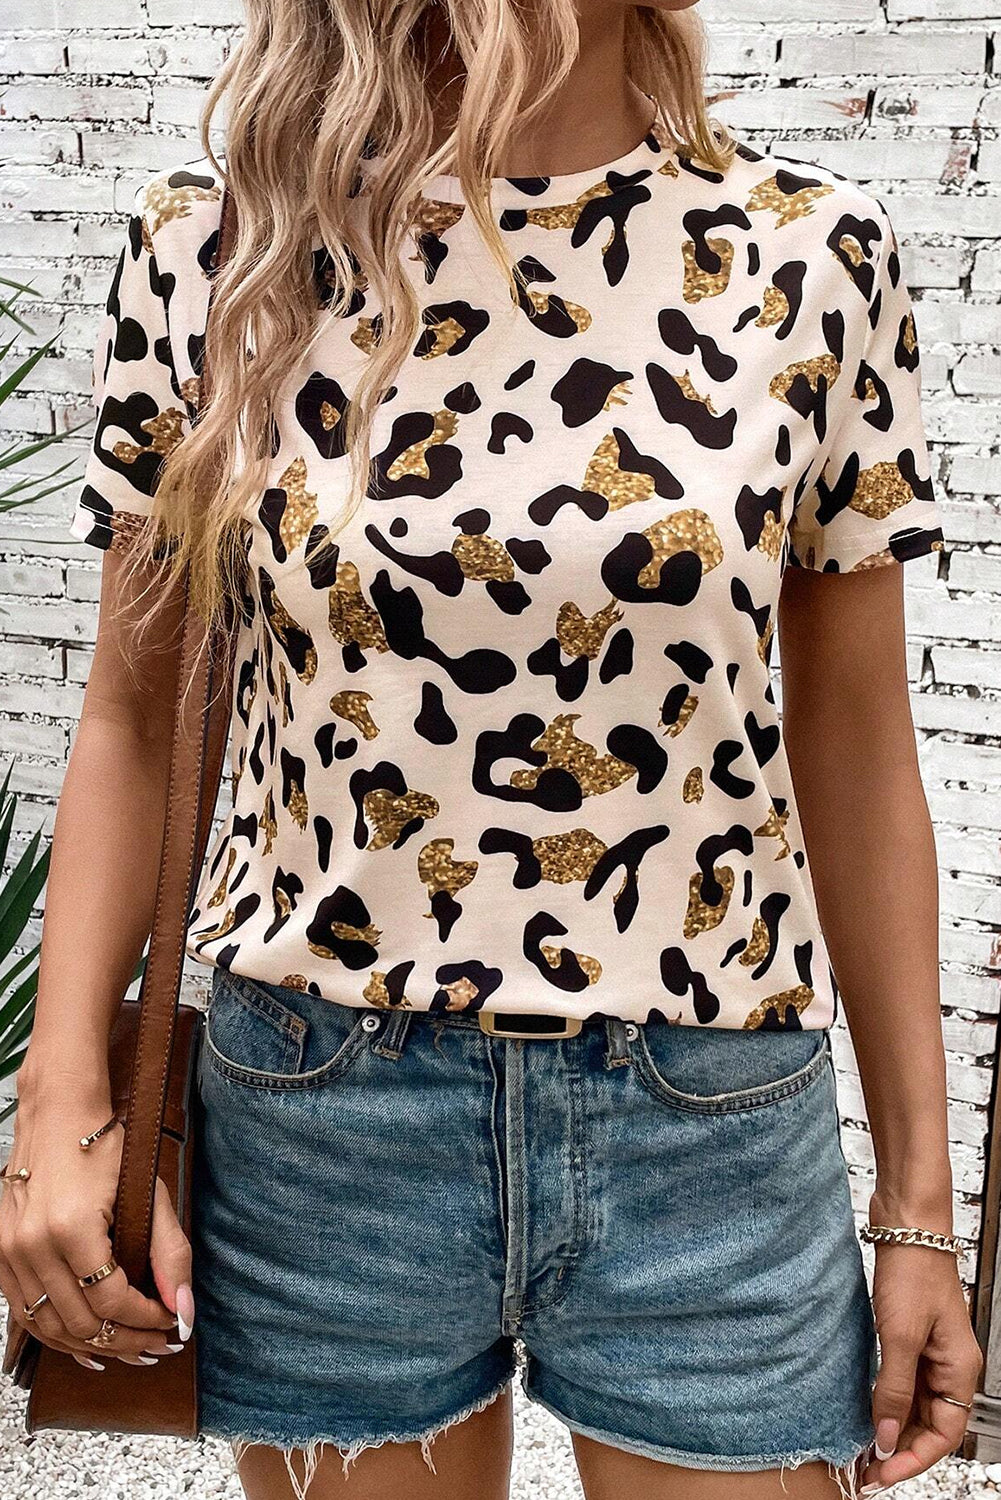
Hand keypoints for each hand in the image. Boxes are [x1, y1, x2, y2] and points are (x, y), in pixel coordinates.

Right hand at [0, 1084, 193, 1367]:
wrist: (59, 1115)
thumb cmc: (106, 1147)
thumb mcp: (149, 1194)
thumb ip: (170, 1254)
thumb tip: (183, 1312)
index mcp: (71, 1227)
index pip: (112, 1300)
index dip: (146, 1320)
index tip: (171, 1323)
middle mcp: (31, 1245)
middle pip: (81, 1322)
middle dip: (126, 1341)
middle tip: (157, 1346)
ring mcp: (8, 1252)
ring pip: (50, 1327)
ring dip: (93, 1347)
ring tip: (130, 1351)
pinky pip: (26, 1313)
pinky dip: (57, 1335)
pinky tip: (87, 1345)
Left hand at [861, 1241, 983, 1489]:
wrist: (906, 1226)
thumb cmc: (912, 1271)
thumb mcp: (899, 1335)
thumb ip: (895, 1389)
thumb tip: (887, 1437)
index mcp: (960, 1370)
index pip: (944, 1435)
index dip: (913, 1459)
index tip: (882, 1473)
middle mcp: (949, 1366)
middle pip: (931, 1425)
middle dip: (901, 1451)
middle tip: (865, 1470)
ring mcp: (931, 1352)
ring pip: (916, 1407)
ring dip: (892, 1429)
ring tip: (862, 1448)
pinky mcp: (911, 1337)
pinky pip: (904, 1383)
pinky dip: (887, 1402)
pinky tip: (866, 1410)